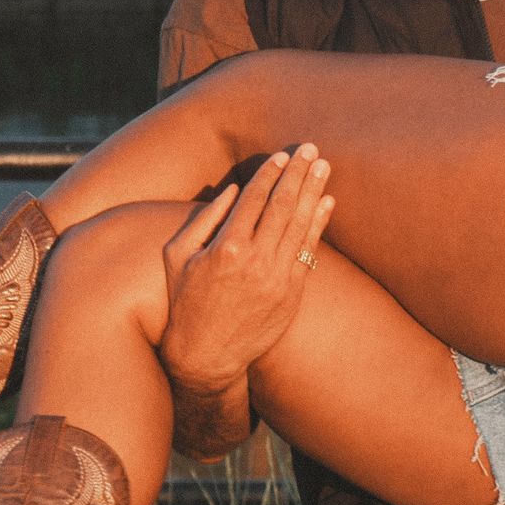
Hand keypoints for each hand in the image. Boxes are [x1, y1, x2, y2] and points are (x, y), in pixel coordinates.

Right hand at [157, 145, 334, 395]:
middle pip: (283, 205)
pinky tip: (327, 203)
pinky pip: (309, 252)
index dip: (270, 174)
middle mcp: (255, 260)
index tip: (282, 156)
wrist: (207, 355)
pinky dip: (319, 224)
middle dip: (298, 173)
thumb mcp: (178, 256)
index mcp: (225, 247)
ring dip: (314, 192)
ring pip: (301, 224)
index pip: (254, 199)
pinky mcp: (291, 294)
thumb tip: (231, 189)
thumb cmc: (185, 302)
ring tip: (323, 167)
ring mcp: (277, 278)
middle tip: (310, 149)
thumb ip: (203, 219)